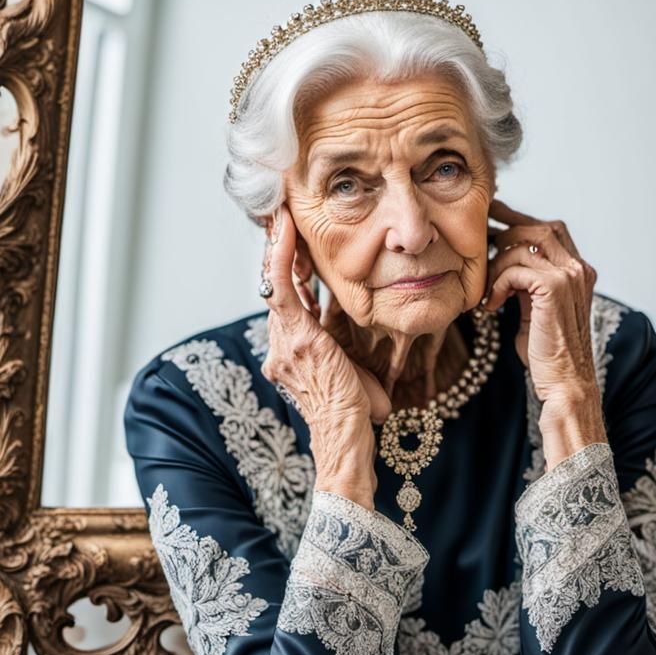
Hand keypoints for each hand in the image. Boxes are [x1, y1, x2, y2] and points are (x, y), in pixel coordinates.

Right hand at [259, 202, 390, 502]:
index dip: (287, 270)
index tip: (292, 242)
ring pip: (275, 282)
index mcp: (293, 351)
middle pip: (276, 287)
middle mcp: (281, 344)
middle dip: (277, 249)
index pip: (288, 301)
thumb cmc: (352, 419)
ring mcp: (284, 340)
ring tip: (278, 212)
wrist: (345, 442)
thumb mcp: (353, 383)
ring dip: (277, 245)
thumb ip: (356, 373)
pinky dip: (282, 257)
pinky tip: (286, 231)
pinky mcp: (296, 337)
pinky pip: (282, 288)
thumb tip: (381, 391)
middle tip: (279, 214)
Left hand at [482, 198, 601, 426]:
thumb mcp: (535, 307)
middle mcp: (579, 268)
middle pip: (537, 229)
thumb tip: (500, 257)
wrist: (564, 383)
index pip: (550, 229)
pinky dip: (497, 284)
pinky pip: (514, 269)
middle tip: (477, 241)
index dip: (519, 220)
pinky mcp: (554, 288)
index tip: (492, 218)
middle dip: (504, 230)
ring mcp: (570, 276)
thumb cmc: (546, 350)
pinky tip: (491, 306)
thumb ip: (527, 280)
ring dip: (496, 265)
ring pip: (522, 246)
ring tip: (487, 290)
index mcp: (578, 271)